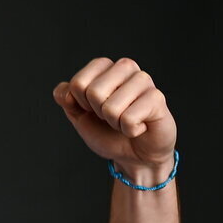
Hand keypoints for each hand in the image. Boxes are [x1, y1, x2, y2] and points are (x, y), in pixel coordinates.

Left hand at [52, 57, 176, 176]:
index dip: (80, 103)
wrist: (133, 154)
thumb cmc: (107, 131)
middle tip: (112, 116)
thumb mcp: (78, 115)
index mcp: (105, 67)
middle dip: (98, 113)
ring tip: (126, 120)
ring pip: (110, 107)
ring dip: (115, 123)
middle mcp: (125, 68)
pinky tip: (140, 126)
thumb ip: (65, 99)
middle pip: (93, 92)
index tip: (93, 109)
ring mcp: (143, 81)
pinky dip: (129, 130)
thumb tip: (65, 91)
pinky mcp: (157, 98)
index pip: (78, 83)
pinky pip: (129, 119)